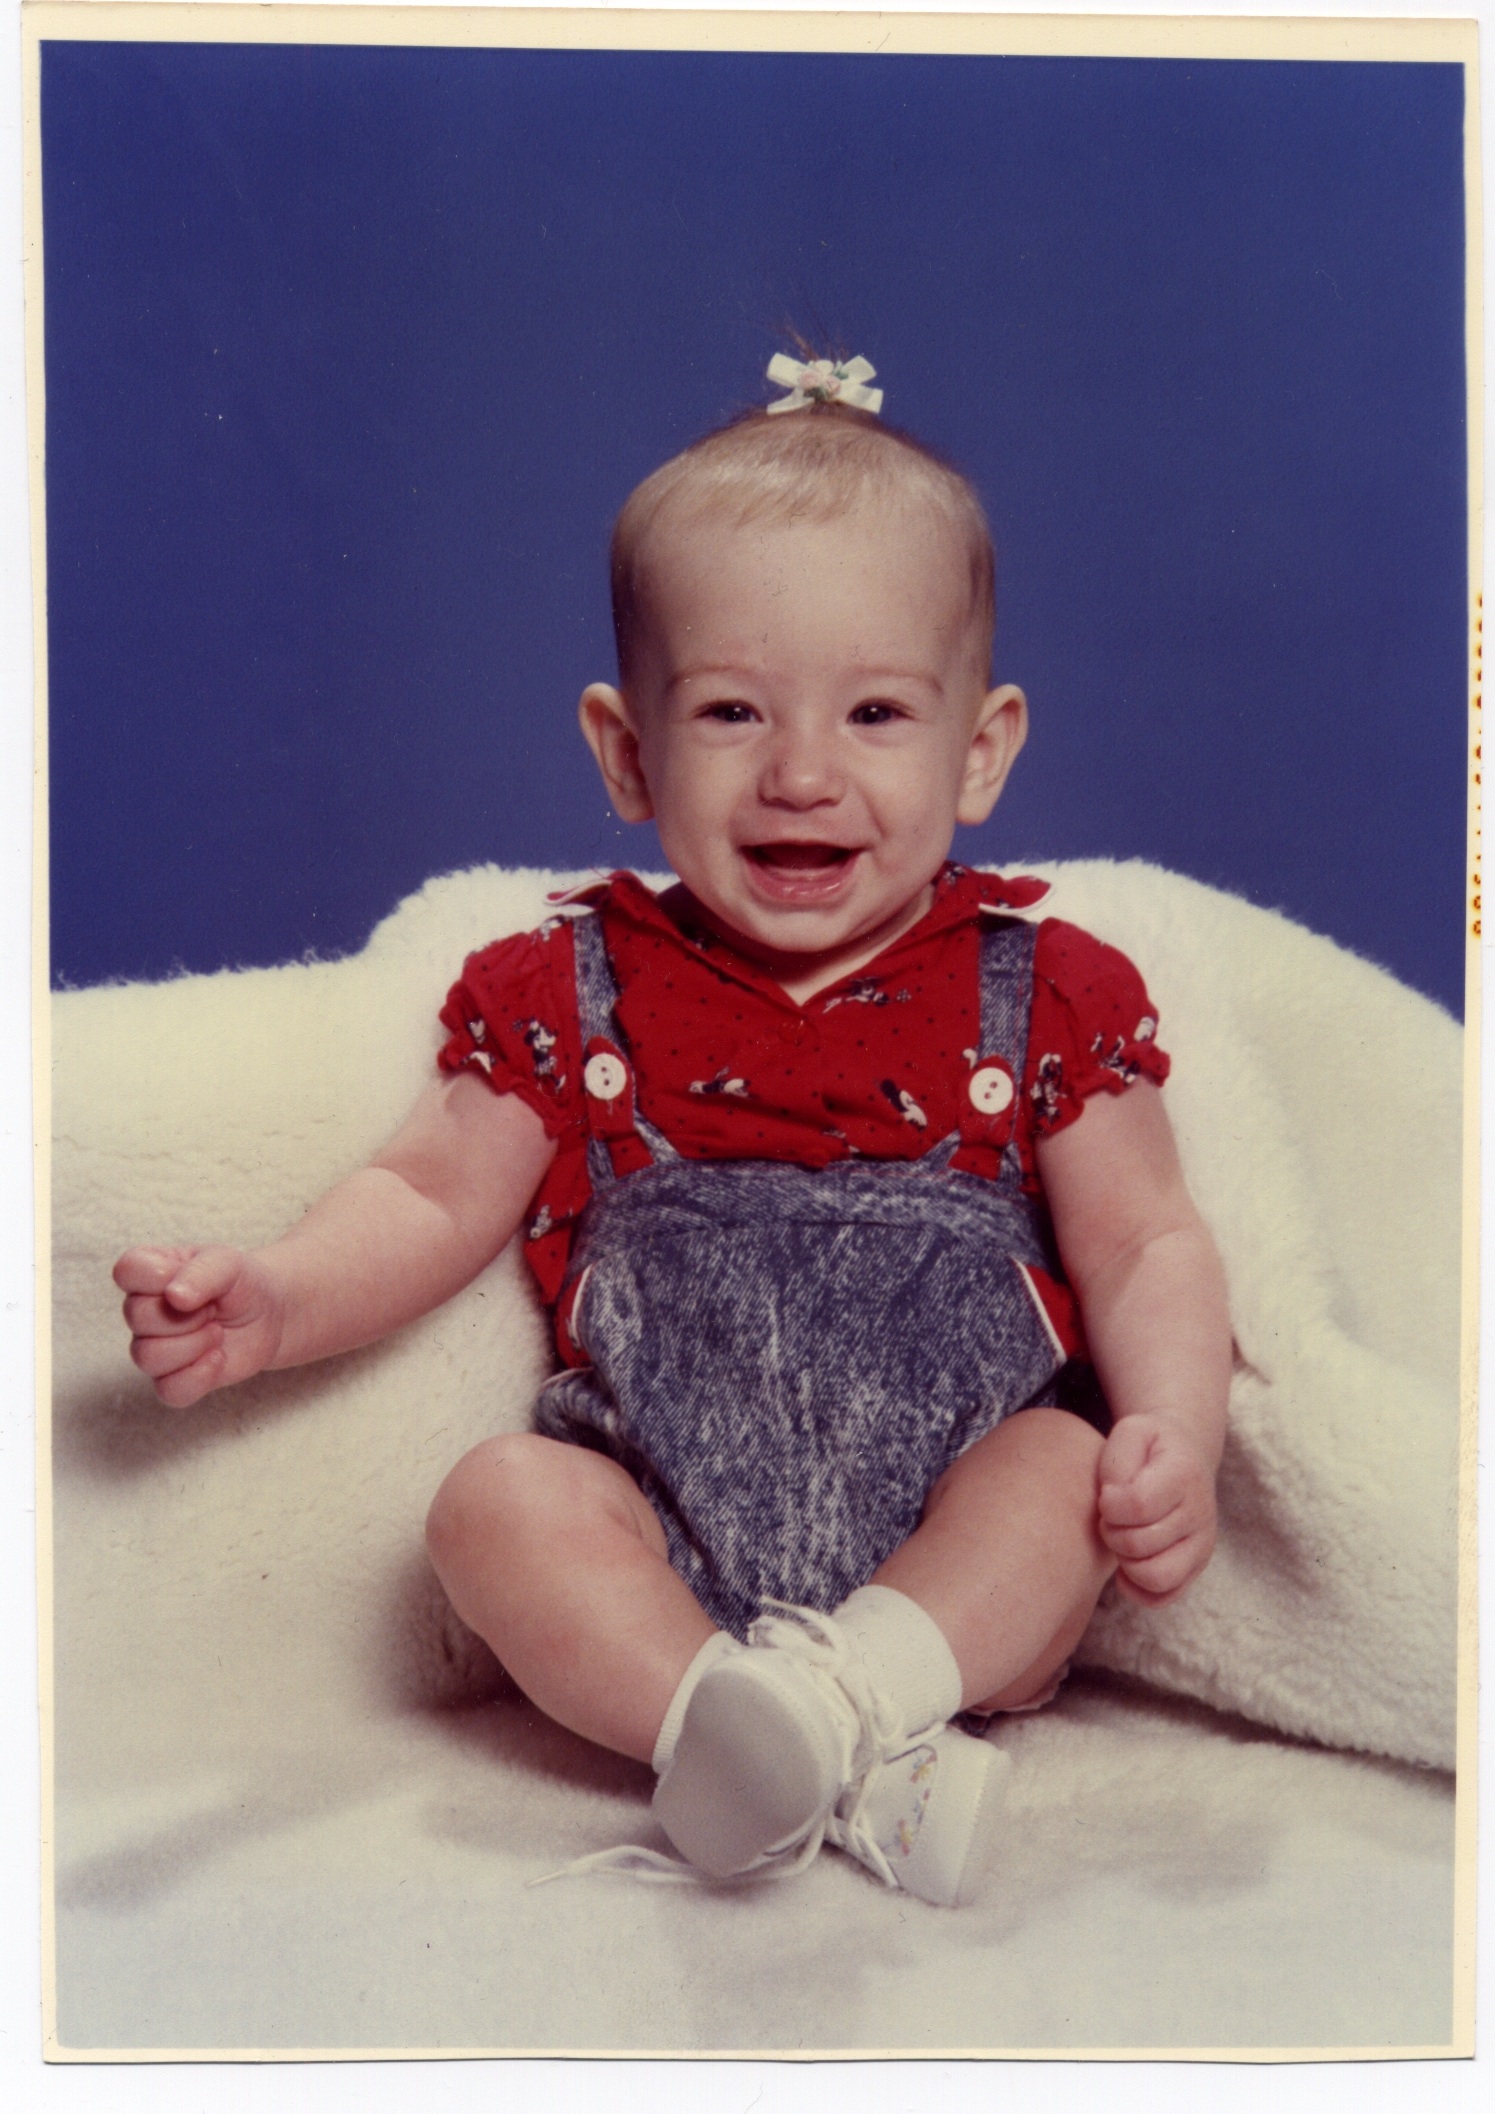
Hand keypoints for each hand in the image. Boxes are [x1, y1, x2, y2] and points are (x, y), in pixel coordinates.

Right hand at [113, 1245, 285, 1406]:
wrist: (268, 1315)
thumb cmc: (240, 1283)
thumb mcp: (228, 1263)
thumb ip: (201, 1272)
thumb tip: (174, 1296)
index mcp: (149, 1272)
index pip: (127, 1271)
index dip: (157, 1278)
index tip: (188, 1277)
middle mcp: (143, 1311)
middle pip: (137, 1317)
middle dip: (187, 1314)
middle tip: (212, 1308)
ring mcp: (155, 1347)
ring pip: (147, 1357)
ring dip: (194, 1344)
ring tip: (216, 1332)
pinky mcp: (172, 1380)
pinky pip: (168, 1390)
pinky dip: (199, 1376)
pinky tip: (218, 1357)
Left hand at [1095, 1412, 1217, 1606]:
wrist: (1185, 1455)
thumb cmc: (1148, 1446)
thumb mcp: (1130, 1432)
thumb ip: (1118, 1462)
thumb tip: (1113, 1503)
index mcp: (1184, 1474)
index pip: (1138, 1505)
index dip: (1110, 1505)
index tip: (1107, 1495)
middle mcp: (1200, 1514)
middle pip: (1139, 1544)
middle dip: (1111, 1531)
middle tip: (1110, 1517)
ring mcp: (1202, 1545)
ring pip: (1155, 1577)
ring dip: (1124, 1561)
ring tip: (1120, 1537)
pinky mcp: (1196, 1567)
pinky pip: (1163, 1597)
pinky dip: (1137, 1588)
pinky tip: (1126, 1564)